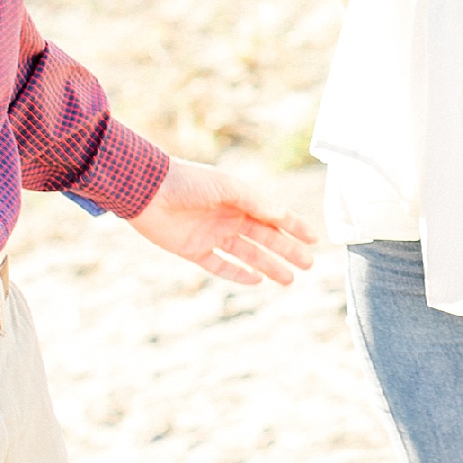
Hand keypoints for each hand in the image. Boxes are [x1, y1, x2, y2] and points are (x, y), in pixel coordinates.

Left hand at [128, 154, 315, 286]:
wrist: (147, 191)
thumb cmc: (187, 182)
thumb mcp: (226, 187)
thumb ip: (253, 201)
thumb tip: (280, 213)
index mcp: (239, 200)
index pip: (274, 216)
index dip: (295, 227)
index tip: (315, 240)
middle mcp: (229, 218)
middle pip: (265, 238)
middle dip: (288, 251)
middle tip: (308, 266)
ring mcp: (213, 235)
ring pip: (248, 254)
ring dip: (269, 265)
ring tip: (288, 280)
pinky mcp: (194, 250)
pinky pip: (221, 265)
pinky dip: (238, 273)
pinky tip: (256, 280)